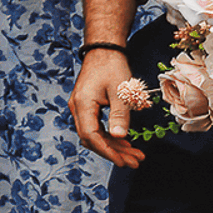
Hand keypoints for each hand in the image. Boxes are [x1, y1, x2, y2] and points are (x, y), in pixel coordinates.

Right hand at [73, 47, 146, 166]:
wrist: (103, 50)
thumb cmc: (112, 68)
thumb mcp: (121, 92)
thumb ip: (120, 115)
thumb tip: (119, 137)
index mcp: (82, 104)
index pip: (91, 135)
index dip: (107, 151)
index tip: (124, 162)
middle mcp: (77, 107)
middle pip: (91, 138)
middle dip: (113, 152)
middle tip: (135, 162)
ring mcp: (80, 107)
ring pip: (94, 134)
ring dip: (113, 145)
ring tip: (134, 154)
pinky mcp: (86, 106)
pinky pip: (95, 126)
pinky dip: (110, 136)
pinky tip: (124, 141)